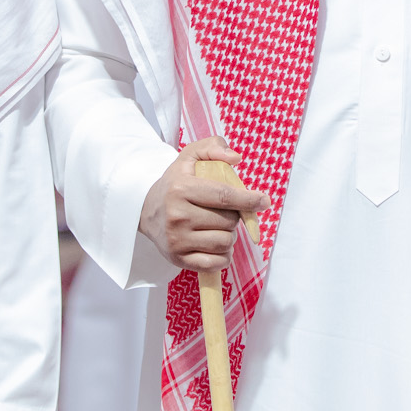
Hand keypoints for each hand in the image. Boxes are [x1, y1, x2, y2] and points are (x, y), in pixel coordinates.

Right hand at [139, 137, 268, 271]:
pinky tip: (216, 245)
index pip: (224, 196)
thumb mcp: (189, 157)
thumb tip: (236, 158)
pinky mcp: (178, 258)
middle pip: (228, 221)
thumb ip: (213, 147)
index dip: (249, 199)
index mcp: (181, 189)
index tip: (264, 201)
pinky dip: (223, 256)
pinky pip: (216, 263)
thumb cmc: (176, 183)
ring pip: (225, 242)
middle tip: (223, 212)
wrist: (146, 211)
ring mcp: (177, 240)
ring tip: (218, 227)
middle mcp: (178, 216)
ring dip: (229, 236)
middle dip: (234, 217)